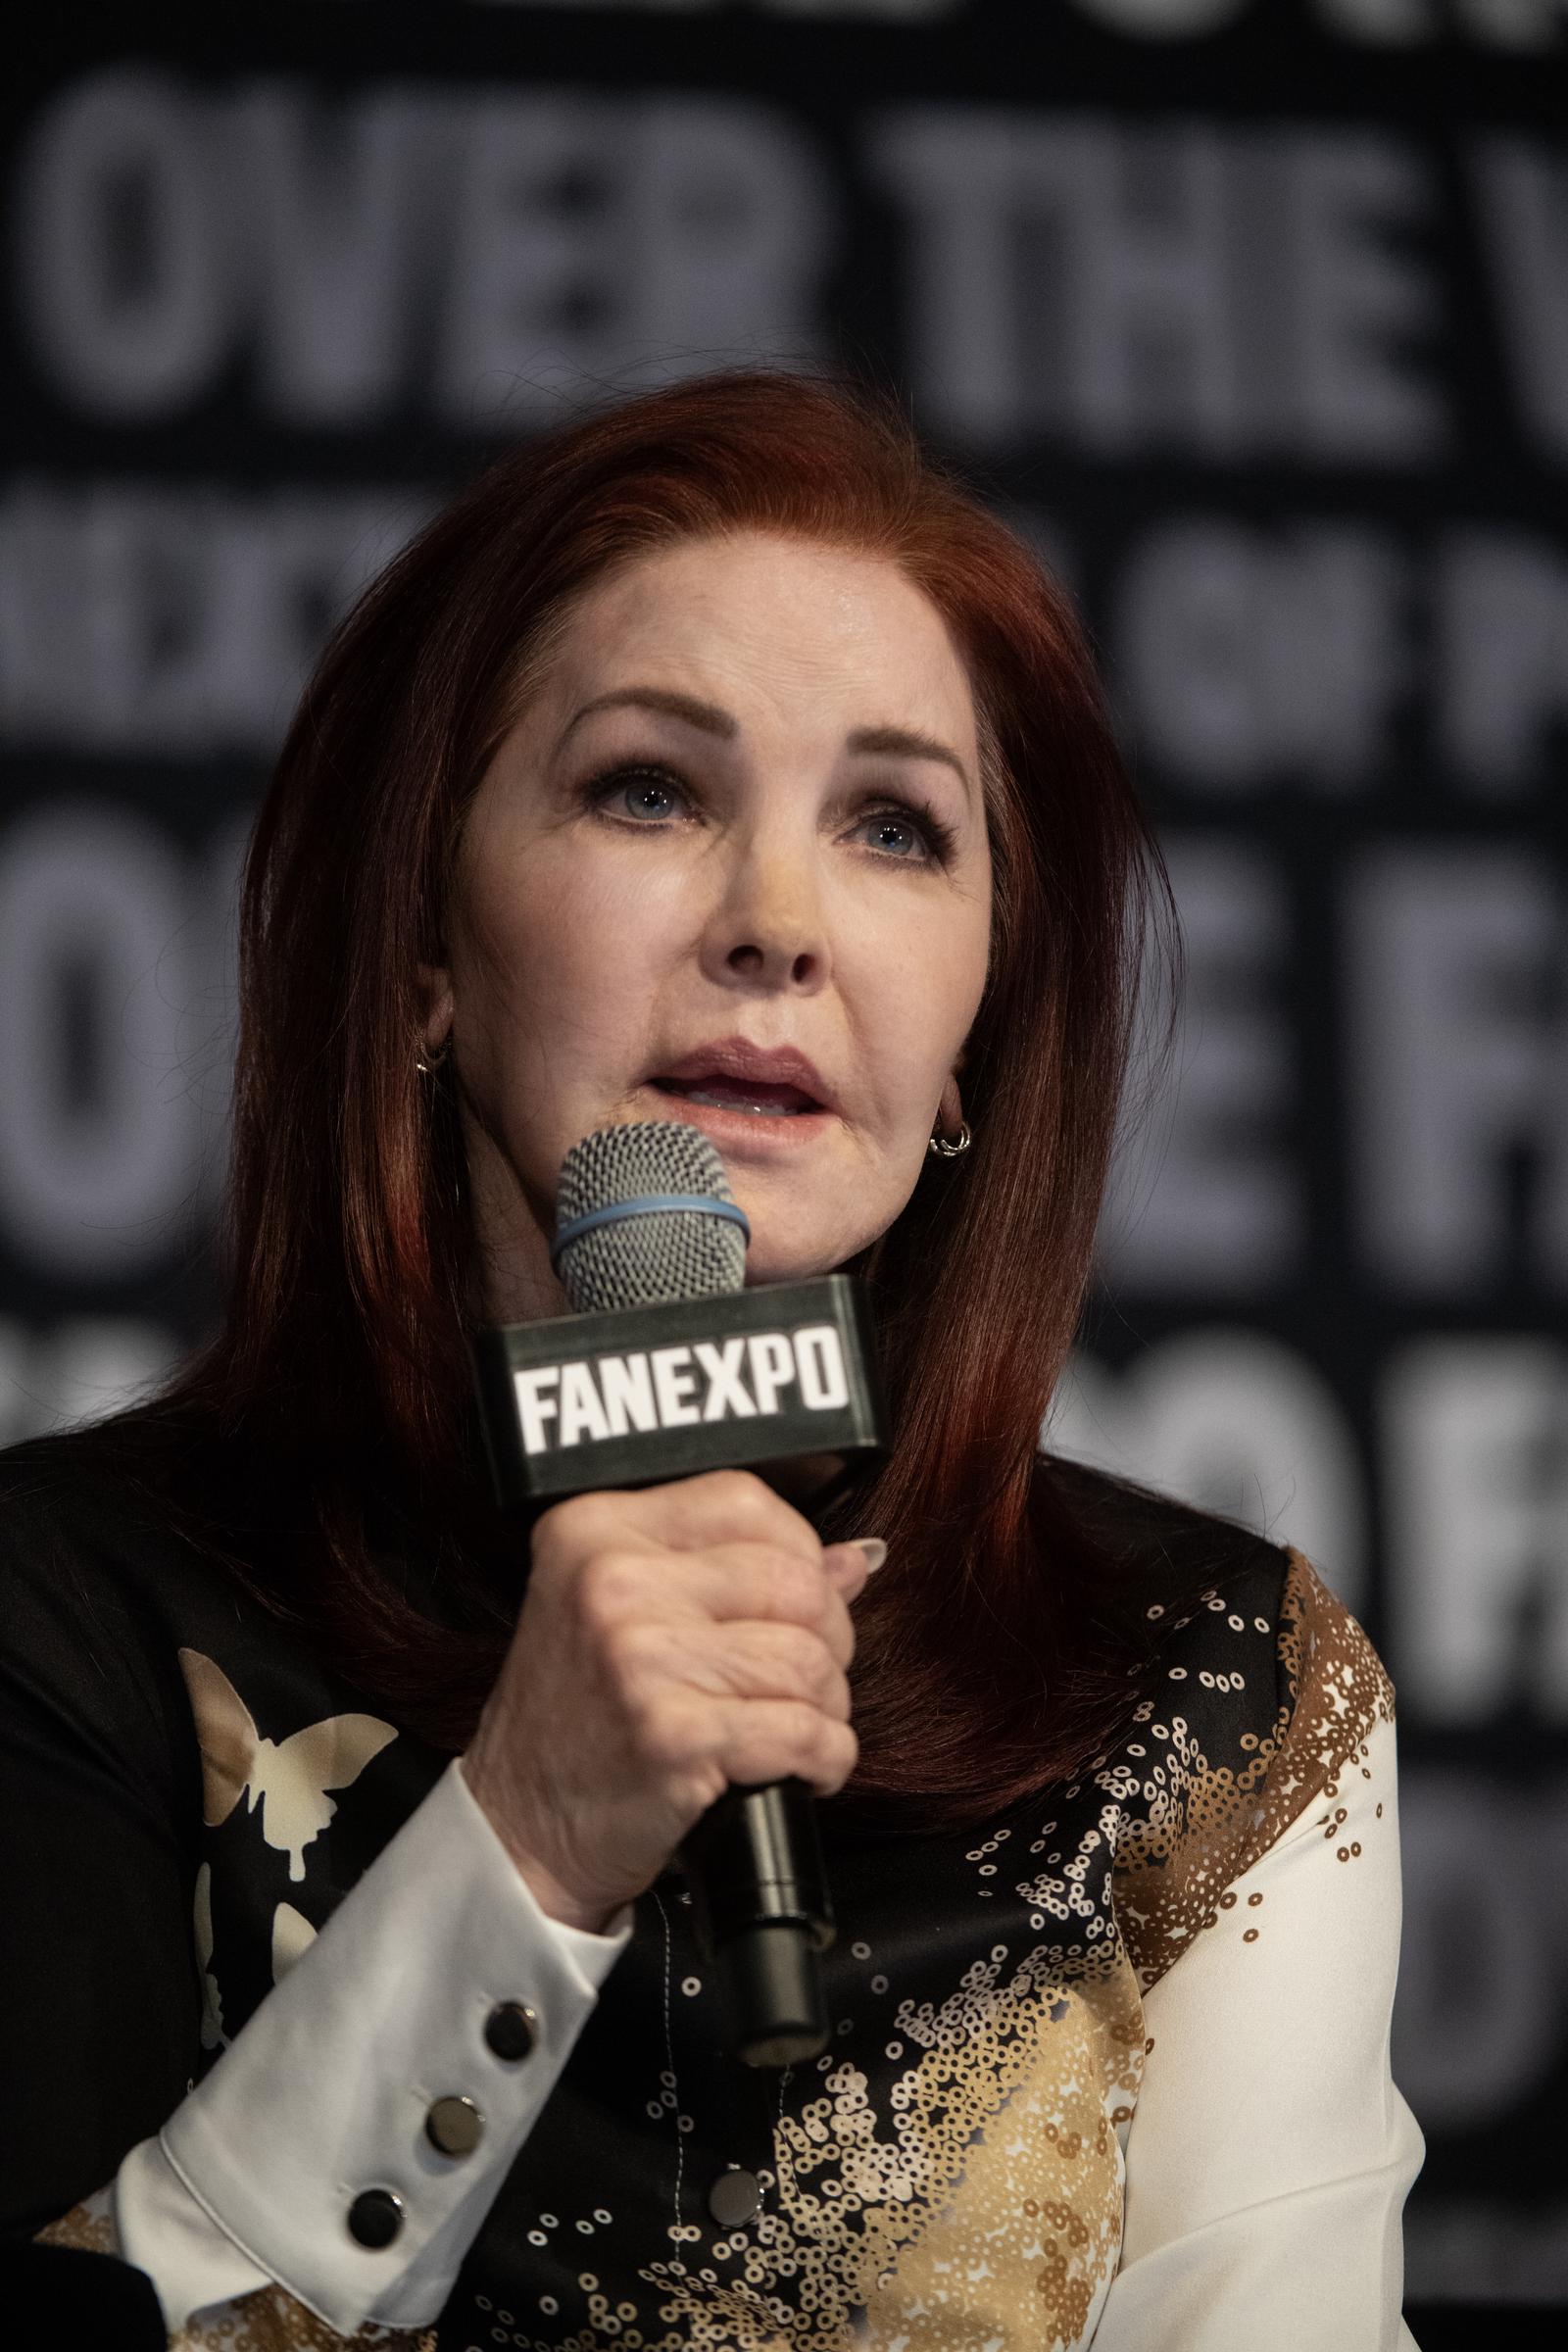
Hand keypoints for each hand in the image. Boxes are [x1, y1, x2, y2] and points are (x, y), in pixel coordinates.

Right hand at [459, 1469, 880, 1933]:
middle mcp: (612, 1580)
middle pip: (793, 1581)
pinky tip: (802, 1767)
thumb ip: (734, 1570)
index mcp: (596, 1529)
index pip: (747, 1501)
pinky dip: (825, 1756)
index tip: (799, 1602)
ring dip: (827, 1705)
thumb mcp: (627, 1614)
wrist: (521, 1828)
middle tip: (804, 1679)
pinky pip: (802, 1731)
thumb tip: (854, 1558)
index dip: (800, 1554)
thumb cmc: (579, 1720)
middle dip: (828, 1639)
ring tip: (796, 1726)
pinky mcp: (673, 1736)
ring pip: (807, 1659)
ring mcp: (639, 1657)